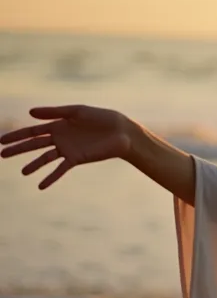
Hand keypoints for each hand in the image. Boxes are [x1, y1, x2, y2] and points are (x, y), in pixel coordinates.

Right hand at [0, 105, 135, 188]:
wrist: (122, 132)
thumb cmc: (102, 118)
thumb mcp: (77, 111)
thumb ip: (55, 112)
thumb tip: (30, 113)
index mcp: (58, 125)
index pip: (32, 131)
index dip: (17, 135)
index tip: (1, 140)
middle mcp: (60, 138)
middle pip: (34, 144)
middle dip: (18, 149)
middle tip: (1, 154)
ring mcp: (68, 149)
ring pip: (46, 158)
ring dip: (34, 164)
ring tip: (23, 172)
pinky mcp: (77, 159)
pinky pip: (61, 169)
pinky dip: (50, 177)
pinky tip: (40, 186)